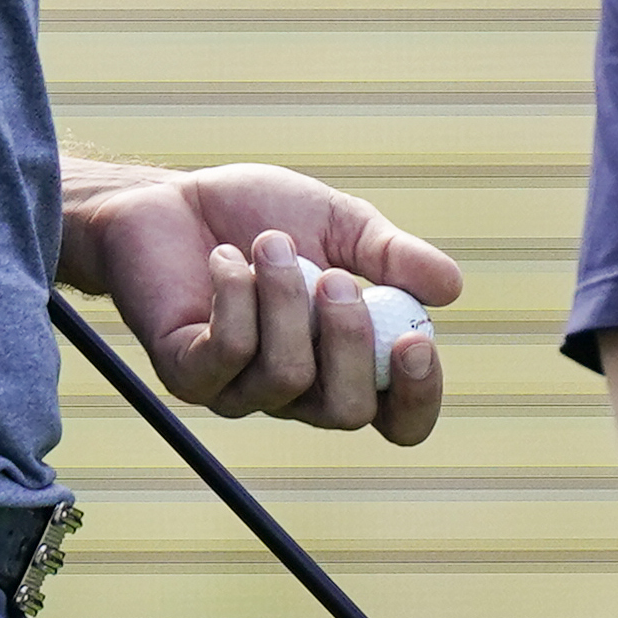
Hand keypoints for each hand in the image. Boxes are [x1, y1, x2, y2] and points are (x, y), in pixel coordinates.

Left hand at [64, 162, 462, 444]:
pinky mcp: (187, 374)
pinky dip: (236, 297)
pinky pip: (228, 355)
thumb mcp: (339, 223)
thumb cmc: (255, 214)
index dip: (418, 397)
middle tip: (334, 276)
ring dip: (285, 298)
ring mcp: (239, 390)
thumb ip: (393, 256)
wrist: (166, 198)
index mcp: (346, 364)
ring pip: (287, 377)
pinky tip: (225, 259)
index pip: (398, 419)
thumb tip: (451, 288)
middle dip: (348, 339)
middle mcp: (297, 392)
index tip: (416, 339)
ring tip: (268, 242)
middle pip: (347, 412)